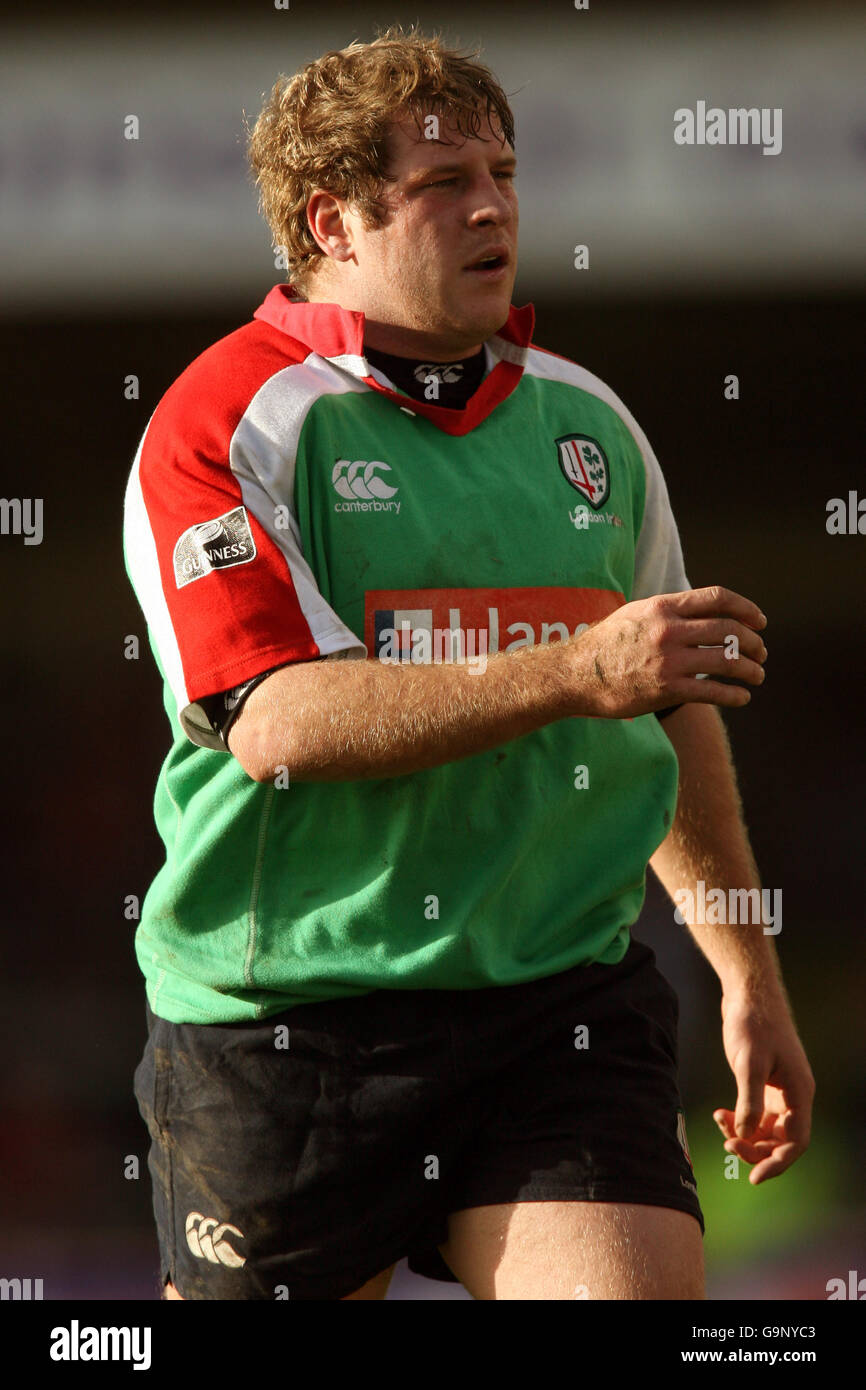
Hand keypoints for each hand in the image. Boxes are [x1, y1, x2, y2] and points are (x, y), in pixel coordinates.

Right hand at [569, 585, 767, 717]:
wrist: (577, 674)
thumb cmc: (607, 644)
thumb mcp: (637, 613)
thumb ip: (670, 611)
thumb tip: (706, 611)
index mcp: (663, 607)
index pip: (718, 598)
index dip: (746, 608)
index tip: (760, 621)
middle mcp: (669, 630)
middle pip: (729, 630)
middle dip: (753, 642)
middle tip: (761, 653)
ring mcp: (669, 660)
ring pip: (727, 661)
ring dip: (750, 669)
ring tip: (757, 675)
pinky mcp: (666, 689)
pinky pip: (712, 691)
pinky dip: (734, 695)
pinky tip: (742, 697)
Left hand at [713, 989, 814, 1183]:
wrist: (749, 994)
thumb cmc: (753, 1023)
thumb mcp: (748, 1062)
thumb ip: (749, 1100)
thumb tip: (746, 1134)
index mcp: (799, 1093)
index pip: (796, 1142)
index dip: (778, 1163)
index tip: (754, 1178)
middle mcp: (793, 1096)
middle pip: (780, 1141)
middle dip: (755, 1149)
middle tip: (727, 1144)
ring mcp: (779, 1092)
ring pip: (766, 1130)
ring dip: (745, 1135)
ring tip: (720, 1123)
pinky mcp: (764, 1084)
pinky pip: (755, 1115)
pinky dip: (739, 1119)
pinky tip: (720, 1113)